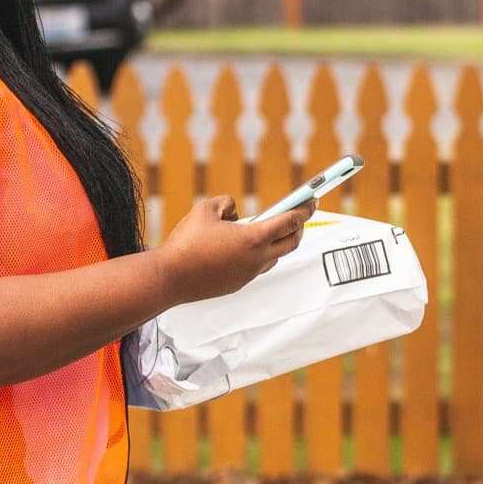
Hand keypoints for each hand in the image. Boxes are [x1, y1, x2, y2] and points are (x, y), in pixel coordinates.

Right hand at [155, 194, 312, 305]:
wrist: (170, 277)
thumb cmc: (187, 242)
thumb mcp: (206, 209)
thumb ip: (227, 203)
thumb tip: (234, 212)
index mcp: (254, 238)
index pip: (290, 222)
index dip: (304, 209)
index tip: (312, 200)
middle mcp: (257, 259)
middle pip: (292, 242)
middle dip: (299, 227)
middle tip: (298, 215)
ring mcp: (249, 274)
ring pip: (275, 257)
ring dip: (279, 243)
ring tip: (271, 229)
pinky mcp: (238, 284)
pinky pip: (256, 267)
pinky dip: (259, 255)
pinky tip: (246, 247)